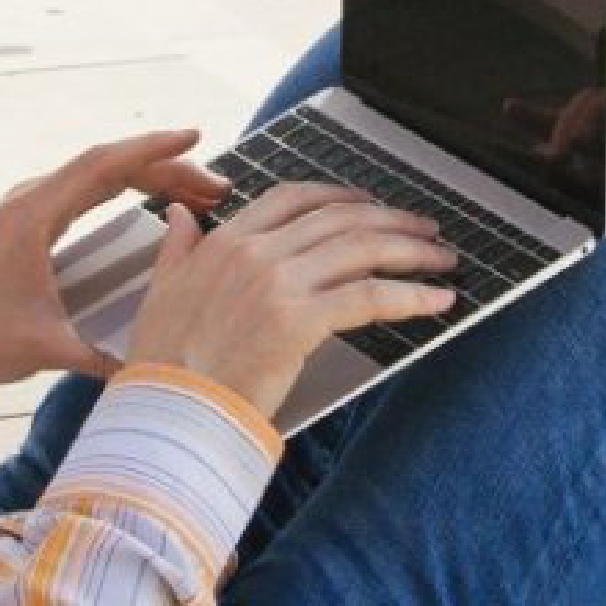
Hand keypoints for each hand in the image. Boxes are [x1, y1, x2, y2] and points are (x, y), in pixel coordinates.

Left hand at [0, 129, 236, 406]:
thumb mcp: (44, 349)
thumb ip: (100, 356)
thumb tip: (154, 366)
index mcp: (32, 216)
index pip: (101, 166)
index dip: (152, 150)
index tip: (195, 139)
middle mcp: (31, 201)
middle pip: (109, 167)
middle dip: (166, 168)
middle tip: (217, 187)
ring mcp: (30, 208)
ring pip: (99, 176)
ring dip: (149, 177)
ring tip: (199, 193)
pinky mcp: (32, 223)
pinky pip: (87, 191)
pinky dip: (126, 189)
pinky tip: (154, 202)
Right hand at [125, 183, 461, 423]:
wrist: (168, 409)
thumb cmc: (164, 362)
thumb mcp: (162, 291)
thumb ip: (178, 249)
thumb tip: (182, 215)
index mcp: (226, 240)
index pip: (295, 197)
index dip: (342, 196)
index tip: (370, 204)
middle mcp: (255, 252)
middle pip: (341, 218)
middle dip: (392, 220)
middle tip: (426, 230)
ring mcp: (278, 283)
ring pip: (362, 248)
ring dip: (412, 250)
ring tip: (443, 259)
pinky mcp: (299, 320)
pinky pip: (369, 296)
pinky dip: (410, 294)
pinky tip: (436, 301)